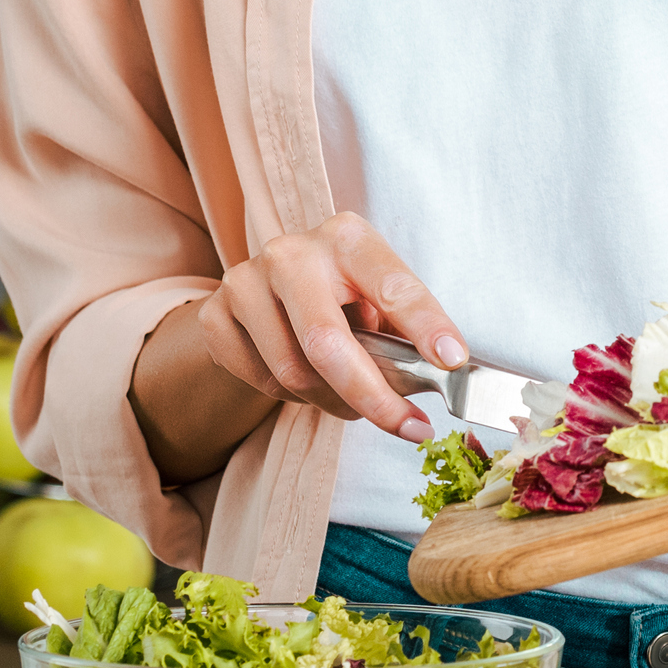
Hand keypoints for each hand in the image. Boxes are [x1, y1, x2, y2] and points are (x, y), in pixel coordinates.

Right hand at [185, 213, 469, 442]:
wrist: (266, 290)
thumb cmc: (341, 295)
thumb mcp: (378, 297)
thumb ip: (404, 329)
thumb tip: (446, 371)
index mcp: (347, 239)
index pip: (392, 285)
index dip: (425, 325)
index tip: (452, 360)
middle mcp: (291, 253)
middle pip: (327, 342)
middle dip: (373, 397)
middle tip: (409, 428)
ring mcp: (245, 282)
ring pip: (293, 373)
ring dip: (334, 402)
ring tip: (353, 397)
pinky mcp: (215, 316)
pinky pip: (261, 383)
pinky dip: (294, 398)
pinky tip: (309, 380)